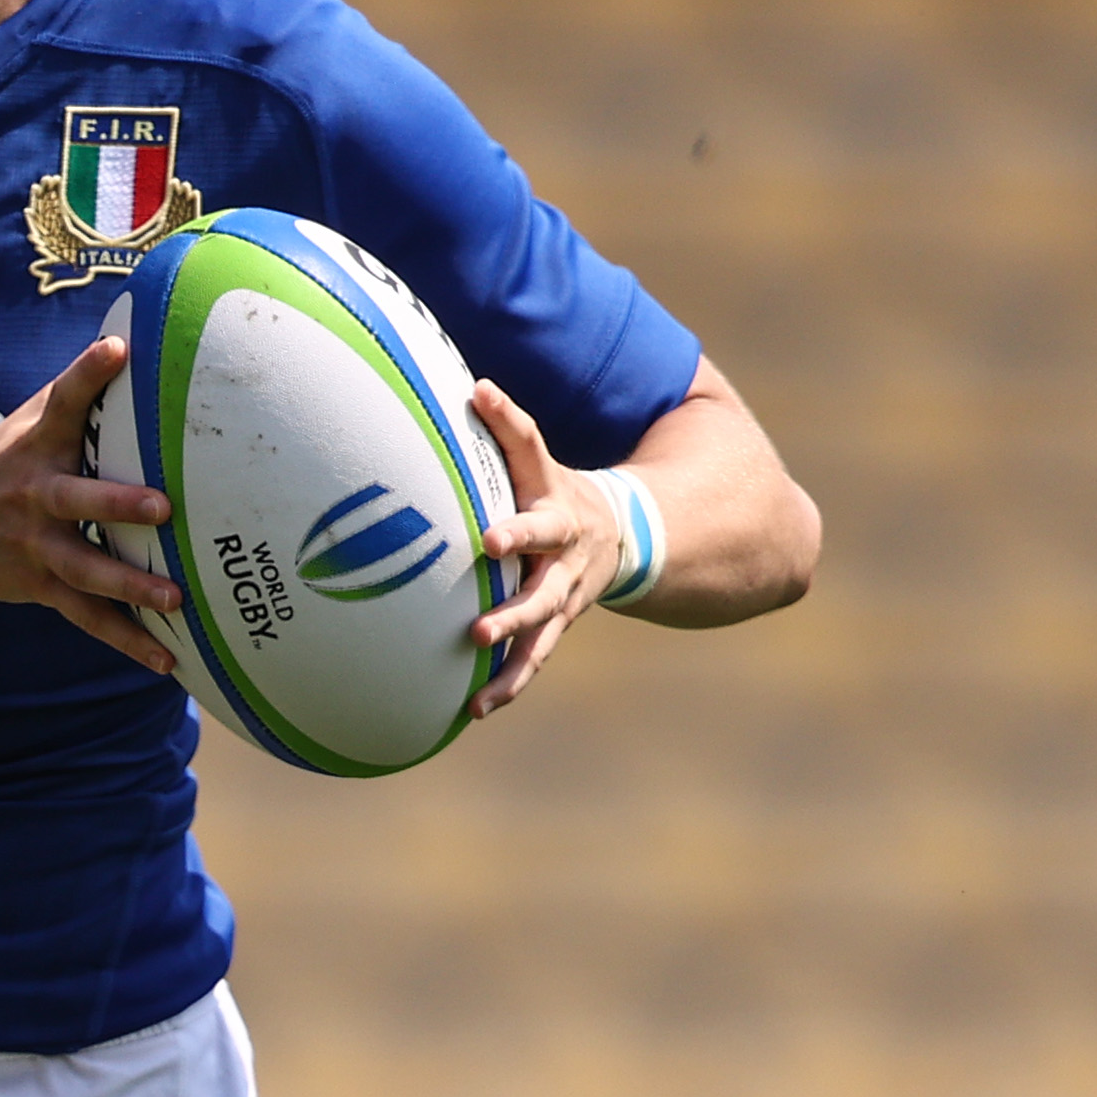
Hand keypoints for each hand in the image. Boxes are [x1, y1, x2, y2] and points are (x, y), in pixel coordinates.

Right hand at [0, 338, 181, 672]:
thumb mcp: (24, 423)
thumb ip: (76, 393)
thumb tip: (134, 340)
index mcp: (36, 447)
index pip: (62, 403)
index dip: (87, 375)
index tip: (115, 351)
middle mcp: (34, 495)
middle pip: (76, 500)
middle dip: (116, 505)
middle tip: (161, 507)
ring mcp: (34, 545)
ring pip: (85, 568)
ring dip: (128, 584)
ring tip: (173, 599)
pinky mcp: (38, 584)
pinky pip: (87, 617)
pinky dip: (127, 640)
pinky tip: (167, 660)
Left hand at [465, 381, 620, 716]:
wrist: (622, 534)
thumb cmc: (558, 490)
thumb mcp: (540, 460)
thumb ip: (510, 427)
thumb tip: (477, 387)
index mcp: (557, 521)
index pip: (537, 521)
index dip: (517, 530)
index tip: (488, 540)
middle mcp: (563, 567)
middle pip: (540, 593)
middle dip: (512, 612)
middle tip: (477, 630)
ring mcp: (562, 601)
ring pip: (539, 637)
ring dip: (510, 663)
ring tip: (478, 693)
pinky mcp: (555, 626)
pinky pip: (532, 660)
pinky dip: (507, 684)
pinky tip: (474, 709)